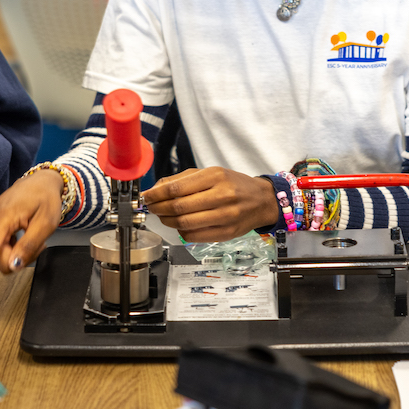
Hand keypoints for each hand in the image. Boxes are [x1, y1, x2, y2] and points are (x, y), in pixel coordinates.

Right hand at [0, 170, 63, 286]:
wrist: (37, 184)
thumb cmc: (43, 198)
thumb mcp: (46, 223)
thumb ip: (29, 245)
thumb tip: (14, 265)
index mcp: (3, 216)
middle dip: (18, 259)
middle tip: (37, 245)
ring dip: (15, 254)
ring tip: (29, 237)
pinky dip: (9, 249)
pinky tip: (20, 238)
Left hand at [142, 168, 279, 241]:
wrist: (261, 200)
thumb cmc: (233, 184)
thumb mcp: (210, 173)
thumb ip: (182, 179)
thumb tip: (156, 189)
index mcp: (215, 176)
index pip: (176, 188)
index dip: (156, 194)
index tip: (147, 197)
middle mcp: (221, 196)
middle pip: (178, 207)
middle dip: (159, 208)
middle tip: (152, 208)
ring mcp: (225, 216)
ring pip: (184, 223)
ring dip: (167, 221)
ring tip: (163, 216)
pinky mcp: (226, 233)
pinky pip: (194, 236)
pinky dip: (181, 232)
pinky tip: (180, 225)